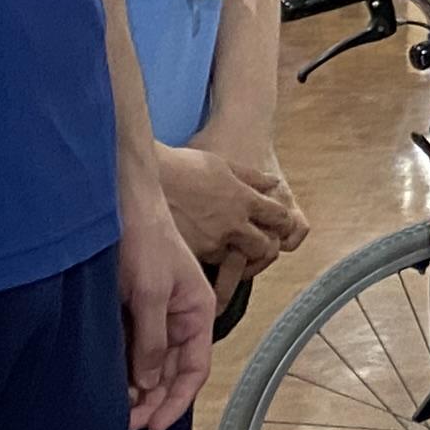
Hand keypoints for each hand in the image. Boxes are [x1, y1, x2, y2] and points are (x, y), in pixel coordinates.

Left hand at [120, 201, 216, 429]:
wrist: (121, 205)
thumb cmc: (145, 241)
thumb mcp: (149, 293)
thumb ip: (150, 340)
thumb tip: (147, 383)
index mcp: (197, 312)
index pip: (195, 369)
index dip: (177, 400)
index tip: (154, 426)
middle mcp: (180, 318)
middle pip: (172, 372)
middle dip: (153, 400)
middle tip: (126, 424)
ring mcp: (157, 314)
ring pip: (152, 363)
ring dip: (137, 388)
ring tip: (116, 411)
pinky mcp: (134, 309)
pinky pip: (133, 347)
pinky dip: (124, 368)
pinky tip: (110, 383)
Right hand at [159, 140, 305, 289]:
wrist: (146, 178)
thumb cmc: (182, 166)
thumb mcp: (222, 164)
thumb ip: (252, 177)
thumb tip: (274, 182)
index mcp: (244, 199)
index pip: (281, 218)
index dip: (283, 223)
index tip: (278, 225)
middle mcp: (233, 224)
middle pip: (266, 247)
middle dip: (264, 247)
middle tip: (255, 243)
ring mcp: (212, 242)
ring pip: (237, 261)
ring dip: (236, 257)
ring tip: (226, 250)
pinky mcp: (191, 255)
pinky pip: (210, 266)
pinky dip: (211, 261)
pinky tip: (204, 252)